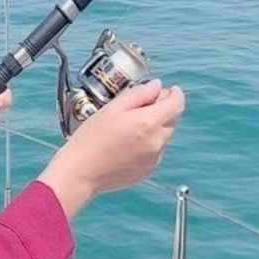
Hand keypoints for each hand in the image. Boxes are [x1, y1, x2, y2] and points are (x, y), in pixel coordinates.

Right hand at [40, 79, 184, 214]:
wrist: (82, 172)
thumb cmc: (91, 139)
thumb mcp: (112, 108)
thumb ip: (138, 94)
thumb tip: (156, 86)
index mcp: (148, 123)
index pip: (176, 104)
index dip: (175, 94)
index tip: (171, 90)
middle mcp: (156, 142)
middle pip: (172, 119)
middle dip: (163, 108)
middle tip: (144, 104)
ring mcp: (154, 158)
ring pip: (164, 135)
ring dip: (156, 126)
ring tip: (131, 125)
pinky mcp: (149, 169)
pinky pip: (156, 151)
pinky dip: (149, 142)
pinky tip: (129, 142)